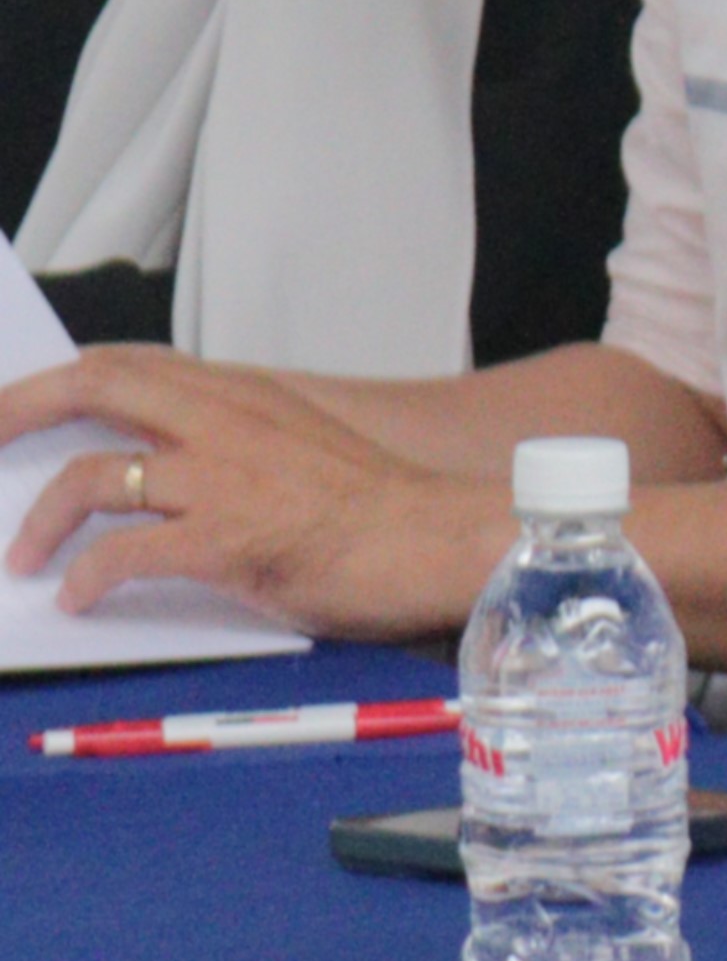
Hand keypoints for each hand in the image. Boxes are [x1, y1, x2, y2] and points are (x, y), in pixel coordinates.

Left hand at [0, 351, 508, 640]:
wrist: (449, 541)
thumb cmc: (384, 512)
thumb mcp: (300, 452)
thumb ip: (232, 449)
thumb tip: (157, 474)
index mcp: (244, 397)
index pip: (130, 362)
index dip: (58, 377)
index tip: (14, 405)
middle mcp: (228, 420)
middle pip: (97, 385)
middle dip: (18, 410)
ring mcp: (228, 476)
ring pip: (95, 474)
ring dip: (40, 519)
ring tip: (21, 557)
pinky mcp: (231, 537)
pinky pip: (126, 553)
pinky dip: (88, 577)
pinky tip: (81, 598)